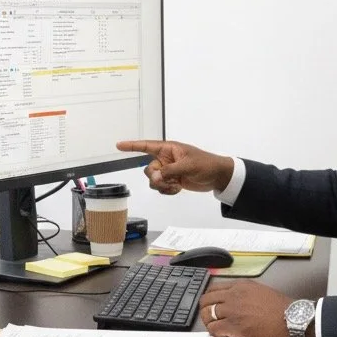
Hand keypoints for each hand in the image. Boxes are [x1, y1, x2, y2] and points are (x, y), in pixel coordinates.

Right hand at [115, 139, 233, 194]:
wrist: (217, 176)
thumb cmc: (206, 164)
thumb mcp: (187, 165)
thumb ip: (170, 171)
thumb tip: (155, 177)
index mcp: (169, 149)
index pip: (147, 146)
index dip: (132, 146)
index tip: (119, 145)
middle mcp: (166, 159)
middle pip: (148, 169)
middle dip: (155, 177)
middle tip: (167, 181)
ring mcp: (169, 171)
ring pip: (153, 181)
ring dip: (162, 186)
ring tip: (175, 186)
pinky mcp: (173, 181)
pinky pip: (161, 188)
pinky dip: (167, 191)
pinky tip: (178, 189)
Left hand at [198, 281, 296, 336]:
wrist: (292, 319)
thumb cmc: (281, 308)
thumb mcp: (260, 291)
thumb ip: (244, 293)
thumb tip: (234, 301)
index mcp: (240, 286)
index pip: (213, 288)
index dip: (209, 298)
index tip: (210, 305)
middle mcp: (234, 295)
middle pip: (206, 300)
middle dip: (204, 309)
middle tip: (209, 317)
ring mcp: (233, 310)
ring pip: (206, 314)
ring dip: (207, 321)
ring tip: (214, 327)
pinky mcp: (234, 326)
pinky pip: (214, 328)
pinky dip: (214, 332)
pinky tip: (220, 335)